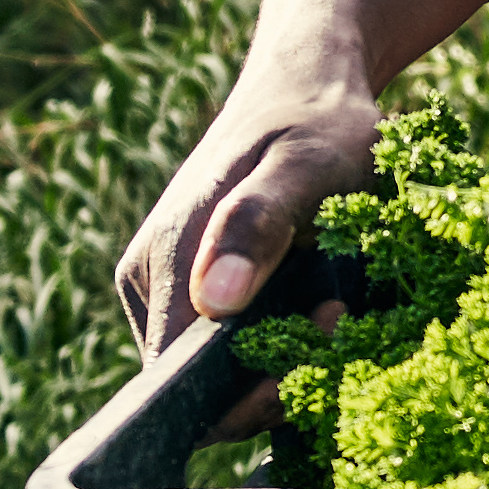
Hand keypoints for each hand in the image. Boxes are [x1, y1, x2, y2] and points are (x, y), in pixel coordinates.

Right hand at [120, 67, 385, 360]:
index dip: (239, 401)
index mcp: (163, 264)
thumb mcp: (305, 167)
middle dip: (271, 378)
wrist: (310, 87)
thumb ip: (259, 225)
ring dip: (282, 360)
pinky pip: (230, 346)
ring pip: (218, 370)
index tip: (305, 368)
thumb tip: (215, 303)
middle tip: (337, 323)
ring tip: (335, 306)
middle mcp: (152, 283)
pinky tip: (320, 302)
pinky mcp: (198, 288)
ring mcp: (171, 287)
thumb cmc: (316, 123)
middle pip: (198, 385)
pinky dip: (279, 341)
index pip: (174, 382)